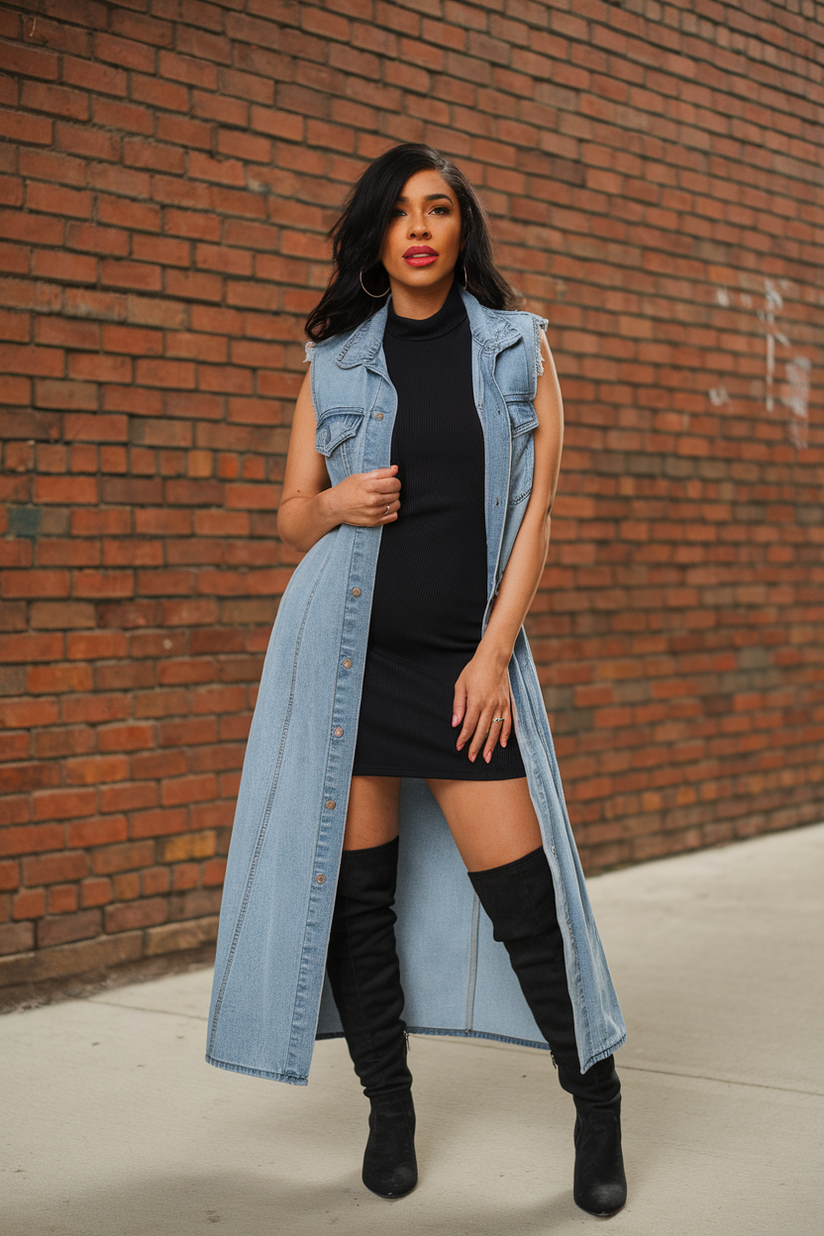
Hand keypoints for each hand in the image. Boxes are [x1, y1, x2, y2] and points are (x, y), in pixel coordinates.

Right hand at [326, 465, 400, 526]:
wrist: (334, 507)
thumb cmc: (347, 489)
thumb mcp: (361, 477)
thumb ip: (380, 472)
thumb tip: (396, 469)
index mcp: (370, 486)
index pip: (395, 483)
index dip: (394, 481)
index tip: (389, 482)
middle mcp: (373, 500)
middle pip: (396, 493)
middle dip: (393, 490)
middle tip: (383, 490)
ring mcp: (374, 513)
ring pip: (397, 505)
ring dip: (393, 501)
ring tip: (383, 498)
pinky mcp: (374, 522)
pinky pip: (393, 516)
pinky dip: (391, 511)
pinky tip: (382, 507)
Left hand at [451, 647, 512, 763]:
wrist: (494, 658)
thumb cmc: (474, 670)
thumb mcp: (460, 685)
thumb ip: (458, 705)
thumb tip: (455, 723)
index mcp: (476, 701)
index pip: (469, 725)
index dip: (464, 738)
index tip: (459, 747)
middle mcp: (490, 705)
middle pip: (482, 731)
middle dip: (476, 746)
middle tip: (472, 758)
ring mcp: (501, 705)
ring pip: (496, 730)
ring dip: (491, 745)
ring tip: (486, 757)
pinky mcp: (508, 703)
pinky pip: (508, 722)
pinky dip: (506, 734)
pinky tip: (503, 744)